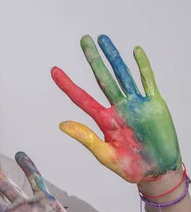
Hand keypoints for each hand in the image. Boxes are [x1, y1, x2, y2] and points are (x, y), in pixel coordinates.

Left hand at [52, 35, 179, 182]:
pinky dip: (142, 67)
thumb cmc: (130, 168)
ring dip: (114, 57)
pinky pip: (148, 81)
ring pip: (122, 75)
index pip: (81, 98)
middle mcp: (118, 108)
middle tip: (84, 39)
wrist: (157, 172)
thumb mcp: (105, 155)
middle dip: (93, 59)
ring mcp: (136, 105)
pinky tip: (135, 52)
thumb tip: (61, 124)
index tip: (54, 70)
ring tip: (103, 39)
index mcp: (104, 120)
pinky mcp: (155, 105)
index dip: (67, 84)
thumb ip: (86, 138)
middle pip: (102, 78)